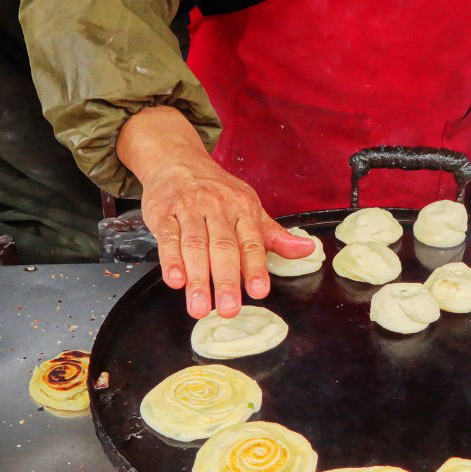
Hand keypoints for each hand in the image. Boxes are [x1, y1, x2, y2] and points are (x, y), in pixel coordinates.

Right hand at [117, 107, 314, 317]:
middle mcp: (217, 209)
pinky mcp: (163, 213)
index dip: (256, 268)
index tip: (259, 292)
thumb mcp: (250, 210)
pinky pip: (168, 238)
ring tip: (200, 307)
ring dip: (197, 279)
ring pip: (194, 246)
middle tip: (228, 309)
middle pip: (223, 248)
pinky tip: (175, 281)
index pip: (252, 242)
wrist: (177, 162)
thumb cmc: (217, 192)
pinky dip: (171, 260)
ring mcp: (189, 210)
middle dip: (226, 280)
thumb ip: (274, 236)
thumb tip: (307, 250)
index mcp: (243, 210)